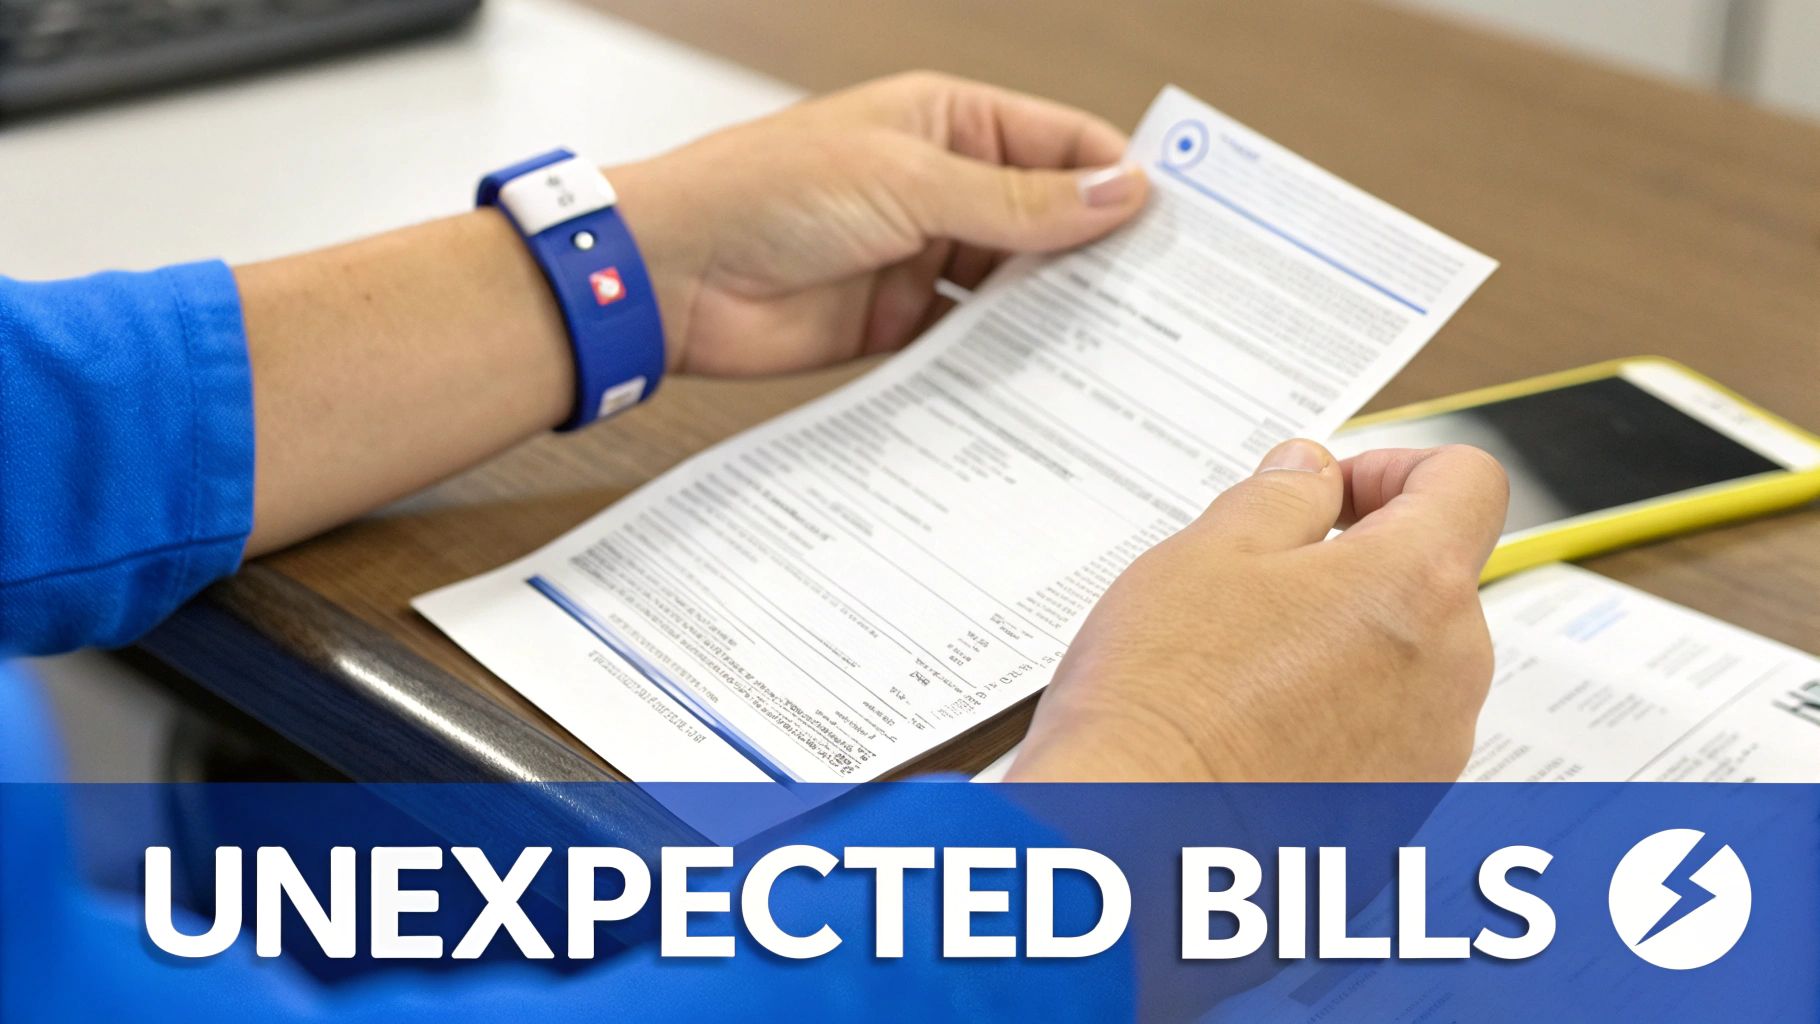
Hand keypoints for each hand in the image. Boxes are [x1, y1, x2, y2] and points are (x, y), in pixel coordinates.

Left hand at [607, 71, 1148, 376]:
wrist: (672, 275)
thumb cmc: (768, 192)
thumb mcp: (908, 184)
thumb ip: (1017, 202)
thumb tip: (1119, 192)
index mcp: (949, 122)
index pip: (1062, 143)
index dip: (1120, 179)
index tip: (1180, 227)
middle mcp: (943, 187)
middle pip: (1048, 220)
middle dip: (1099, 255)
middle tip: (1166, 300)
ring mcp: (923, 257)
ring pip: (1015, 286)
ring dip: (1057, 313)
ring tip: (1122, 348)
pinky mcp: (899, 325)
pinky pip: (971, 343)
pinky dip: (1006, 358)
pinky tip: (1050, 379)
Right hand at [1006, 440, 1509, 782]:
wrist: (1138, 844)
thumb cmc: (1165, 703)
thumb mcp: (1207, 554)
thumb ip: (1279, 496)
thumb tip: (1311, 475)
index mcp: (1416, 588)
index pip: (1466, 483)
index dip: (1394, 467)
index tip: (1331, 491)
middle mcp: (1450, 675)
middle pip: (1432, 581)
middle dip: (1354, 566)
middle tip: (1253, 584)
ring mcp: (1430, 756)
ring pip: (1404, 666)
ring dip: (1340, 648)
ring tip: (1237, 671)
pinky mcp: (1394, 818)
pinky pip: (1381, 742)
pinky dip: (1329, 723)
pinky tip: (1247, 734)